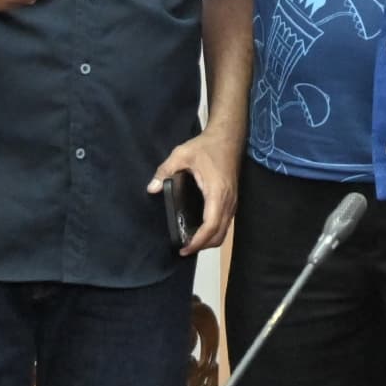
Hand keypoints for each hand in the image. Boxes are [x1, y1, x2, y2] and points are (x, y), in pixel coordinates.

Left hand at [148, 133, 238, 256]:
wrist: (228, 137)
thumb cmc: (206, 146)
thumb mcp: (182, 154)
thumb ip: (165, 170)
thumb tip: (152, 188)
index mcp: (217, 193)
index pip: (211, 226)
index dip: (198, 241)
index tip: (184, 248)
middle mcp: (228, 201)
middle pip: (219, 234)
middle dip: (203, 246)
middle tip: (183, 249)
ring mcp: (233, 202)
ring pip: (224, 231)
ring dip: (209, 241)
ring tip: (190, 242)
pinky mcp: (232, 200)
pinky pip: (225, 223)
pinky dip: (214, 232)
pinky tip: (199, 230)